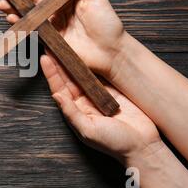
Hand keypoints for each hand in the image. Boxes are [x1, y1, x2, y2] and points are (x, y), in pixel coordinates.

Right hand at [0, 0, 126, 77]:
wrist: (111, 52)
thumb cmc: (108, 25)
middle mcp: (59, 11)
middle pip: (33, 1)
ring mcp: (54, 26)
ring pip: (31, 15)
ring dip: (16, 10)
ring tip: (3, 6)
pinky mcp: (52, 40)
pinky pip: (34, 31)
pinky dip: (22, 25)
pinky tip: (13, 20)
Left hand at [40, 52, 161, 163]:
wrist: (143, 144)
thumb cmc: (114, 143)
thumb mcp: (88, 130)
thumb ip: (71, 113)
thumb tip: (55, 96)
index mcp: (75, 110)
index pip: (59, 88)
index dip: (51, 73)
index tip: (44, 58)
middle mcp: (84, 100)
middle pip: (68, 77)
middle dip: (59, 61)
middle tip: (51, 43)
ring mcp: (98, 93)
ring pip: (82, 72)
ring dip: (74, 59)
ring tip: (65, 43)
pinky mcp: (112, 88)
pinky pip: (100, 72)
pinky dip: (93, 62)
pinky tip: (87, 50)